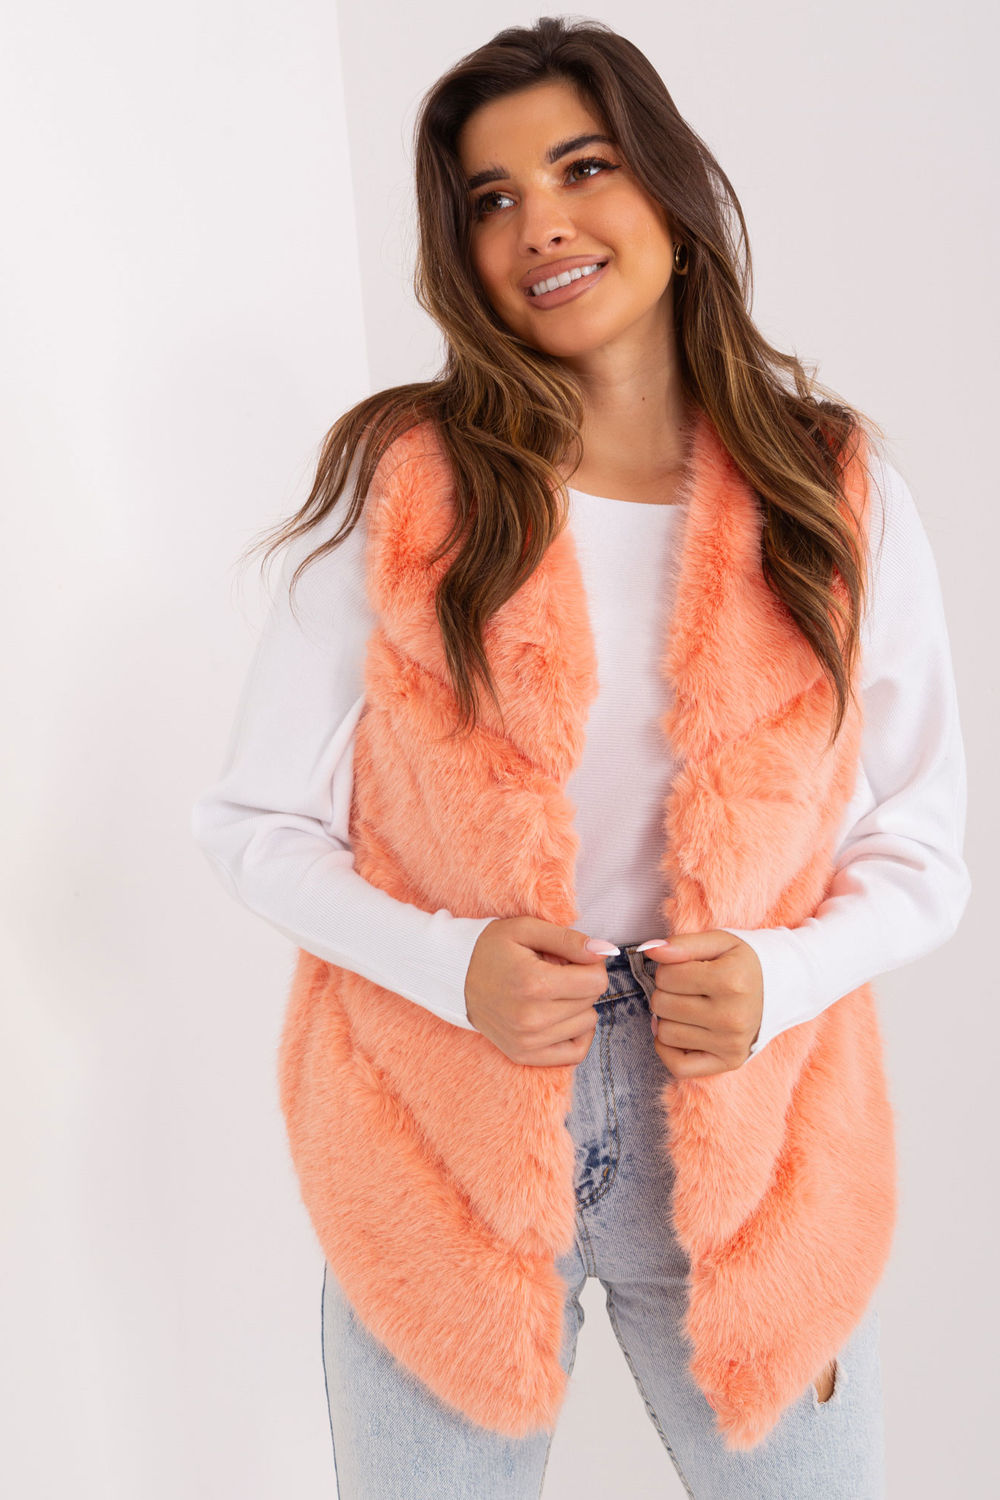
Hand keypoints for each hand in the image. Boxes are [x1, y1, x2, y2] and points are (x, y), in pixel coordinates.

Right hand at [464, 917, 614, 1065]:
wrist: (453, 976)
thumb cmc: (491, 948)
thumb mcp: (526, 929)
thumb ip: (569, 939)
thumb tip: (605, 951)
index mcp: (534, 983)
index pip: (596, 980)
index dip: (591, 964)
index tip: (572, 958)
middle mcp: (531, 1018)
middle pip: (592, 1001)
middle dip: (581, 982)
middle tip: (554, 972)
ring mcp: (526, 1041)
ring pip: (586, 1024)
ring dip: (576, 1006)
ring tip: (549, 992)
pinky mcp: (523, 1055)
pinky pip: (574, 1053)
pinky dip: (576, 1034)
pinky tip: (562, 1016)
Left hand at [642, 932, 762, 1076]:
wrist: (785, 987)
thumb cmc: (745, 962)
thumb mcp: (720, 942)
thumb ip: (683, 944)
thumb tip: (649, 949)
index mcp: (730, 980)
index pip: (666, 976)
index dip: (668, 968)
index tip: (685, 968)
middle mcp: (732, 1016)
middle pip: (662, 1005)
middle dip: (666, 992)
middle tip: (687, 988)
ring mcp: (731, 1043)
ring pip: (665, 1034)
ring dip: (668, 1018)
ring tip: (688, 1007)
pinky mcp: (730, 1062)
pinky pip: (678, 1066)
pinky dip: (668, 1049)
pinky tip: (680, 1031)